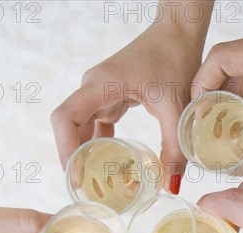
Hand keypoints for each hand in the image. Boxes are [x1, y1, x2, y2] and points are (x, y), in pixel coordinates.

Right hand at [51, 17, 208, 193]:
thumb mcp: (176, 107)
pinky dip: (101, 145)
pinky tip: (111, 164)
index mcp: (101, 85)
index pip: (65, 117)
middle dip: (73, 158)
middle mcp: (93, 88)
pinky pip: (98, 126)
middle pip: (68, 127)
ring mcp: (100, 92)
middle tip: (85, 189)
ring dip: (86, 154)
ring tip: (95, 184)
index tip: (74, 174)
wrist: (178, 32)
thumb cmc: (175, 58)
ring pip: (82, 128)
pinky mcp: (111, 97)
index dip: (64, 147)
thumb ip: (174, 147)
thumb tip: (171, 184)